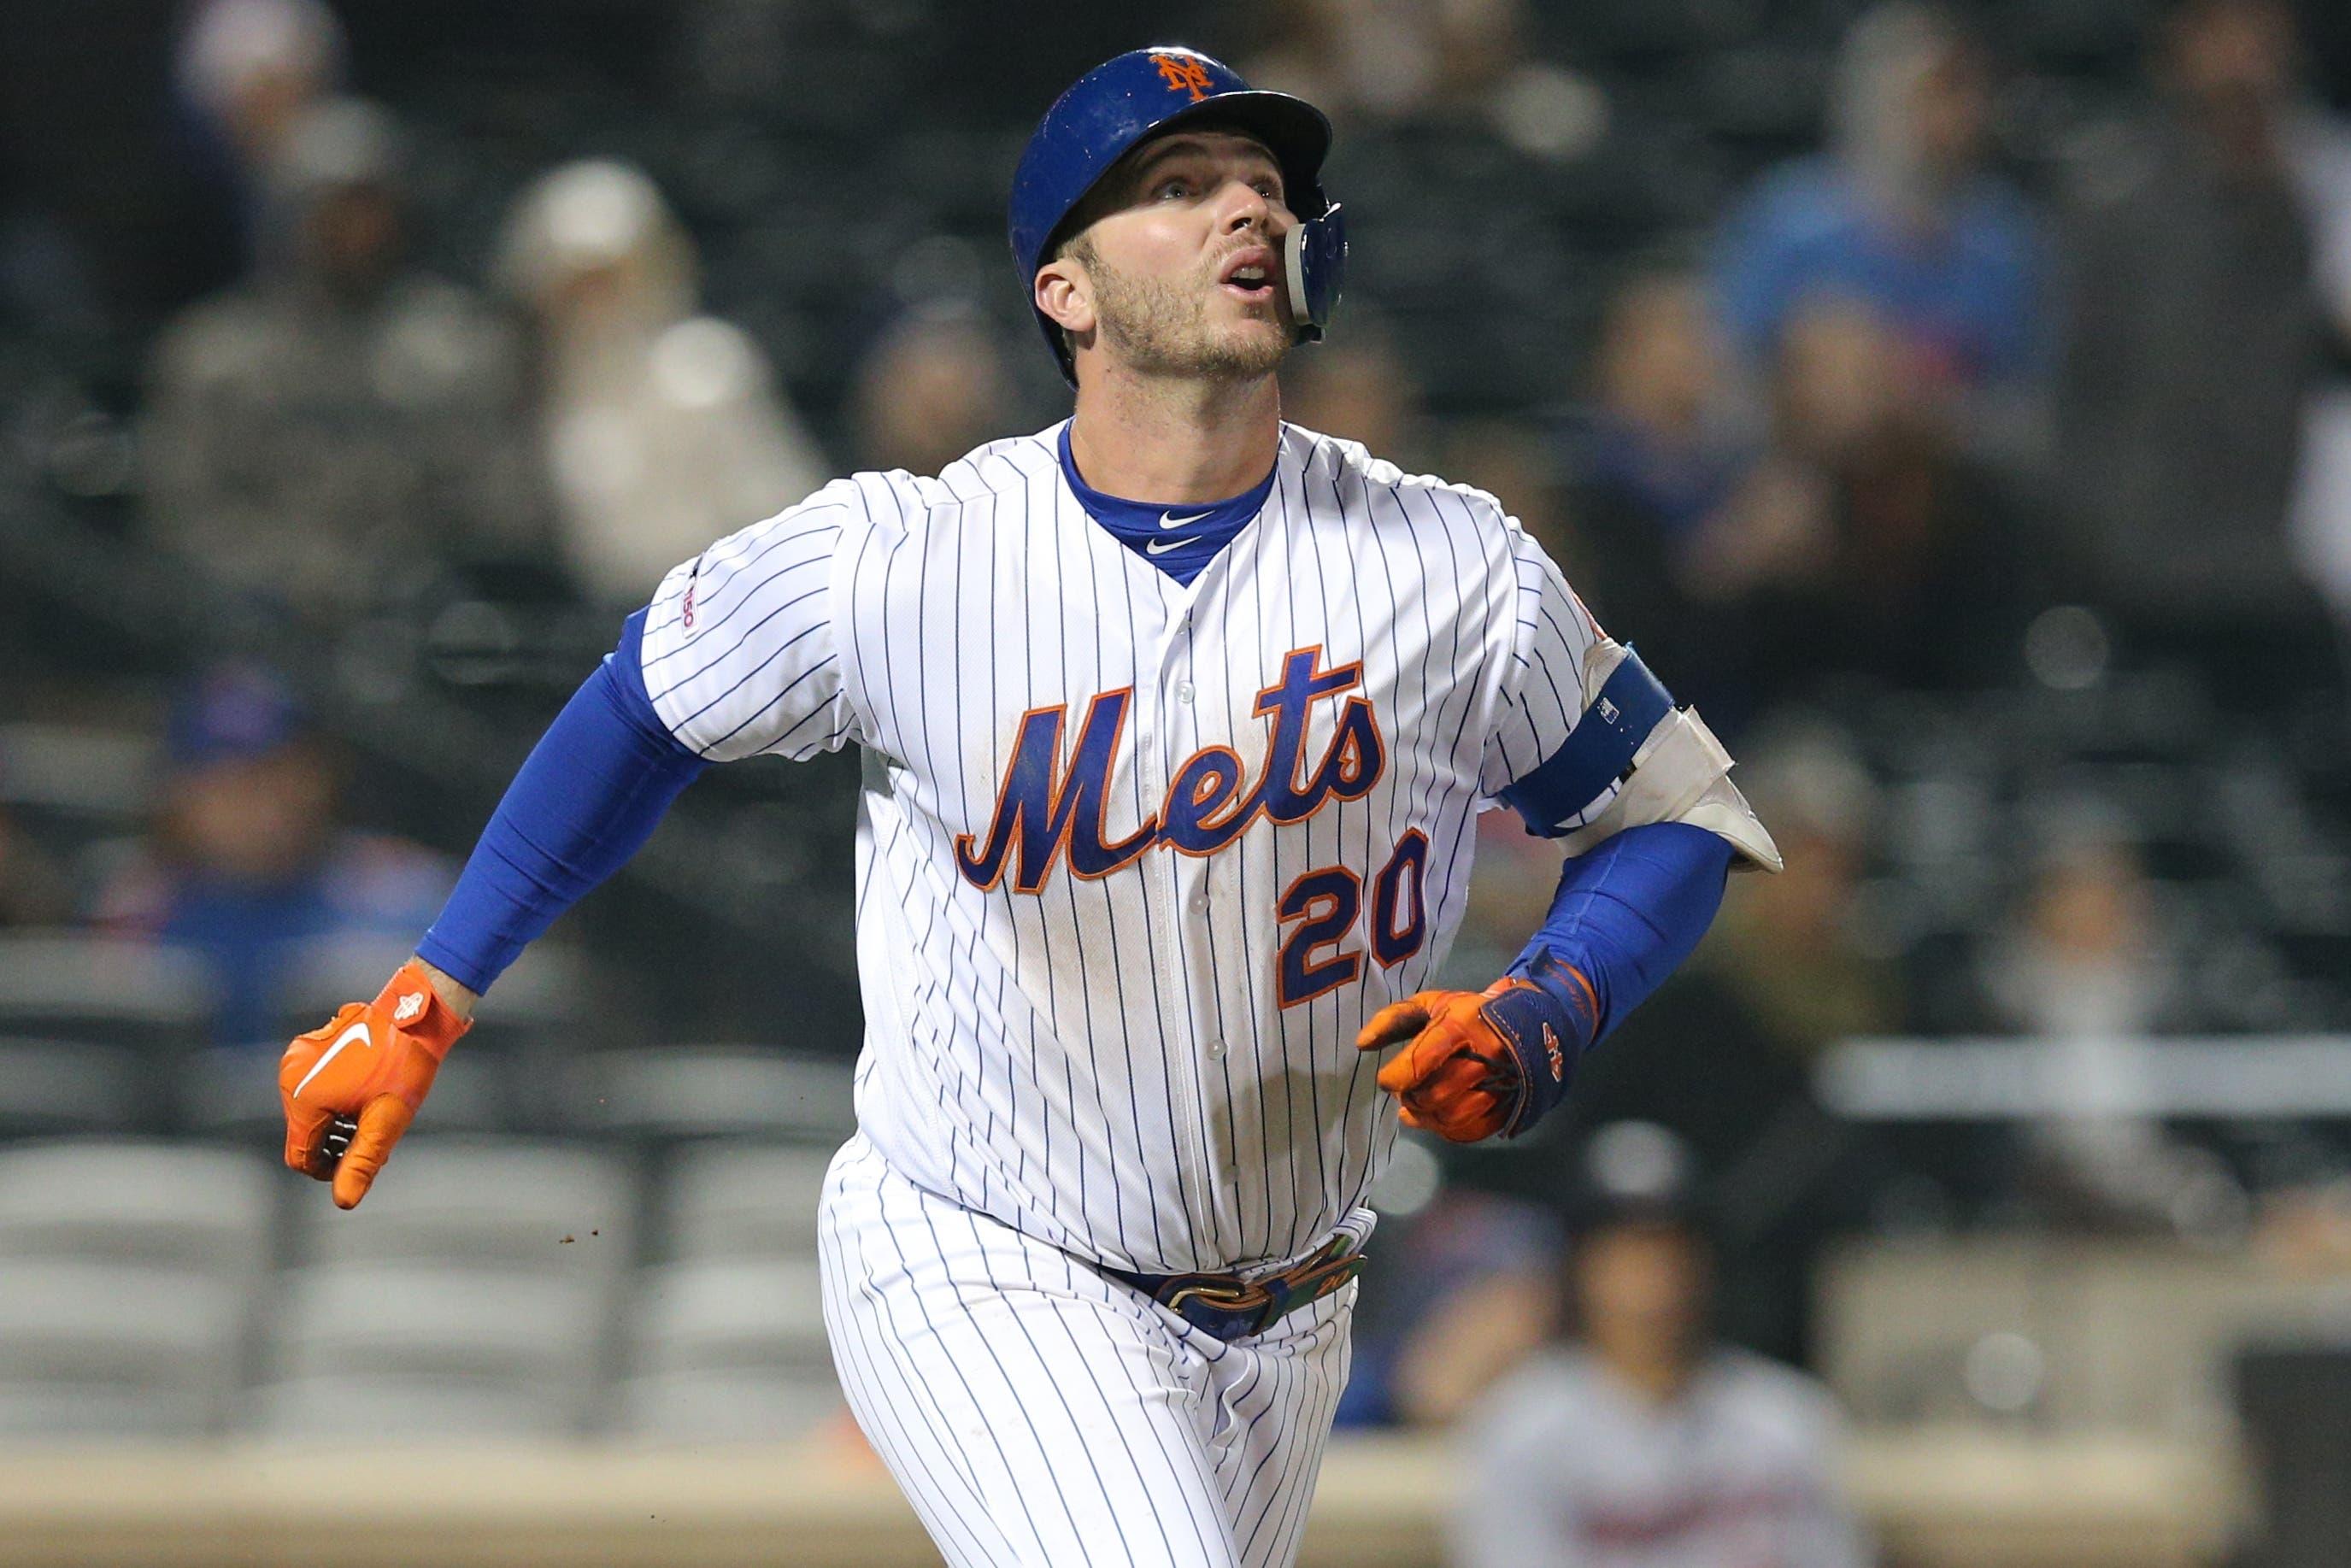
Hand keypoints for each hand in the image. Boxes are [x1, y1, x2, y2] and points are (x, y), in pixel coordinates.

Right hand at [279, 959, 470, 1207]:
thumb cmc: (404, 1067)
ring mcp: (298, 1057)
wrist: (415, 1014)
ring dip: (337, 1124)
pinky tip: (364, 1097)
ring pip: (310, 1111)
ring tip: (373, 1119)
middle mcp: (291, 1077)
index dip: (329, 1170)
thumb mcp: (385, 1122)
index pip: (301, 1157)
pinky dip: (334, 1101)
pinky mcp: (309, 1046)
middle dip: (337, 1145)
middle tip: (375, 1140)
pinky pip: (313, 1087)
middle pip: (305, 1134)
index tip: (360, 1162)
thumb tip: (343, 1202)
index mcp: (303, 1099)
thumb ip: (361, 1163)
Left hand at [1354, 957, 1596, 1142]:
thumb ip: (1395, 1019)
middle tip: (1405, 1091)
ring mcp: (1501, 1084)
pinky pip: (1471, 1131)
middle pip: (1435, 1093)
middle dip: (1411, 1097)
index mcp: (1462, 1025)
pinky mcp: (1509, 1106)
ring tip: (1417, 1105)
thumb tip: (1361, 1044)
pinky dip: (1446, 1130)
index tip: (1387, 1080)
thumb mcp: (1434, 1004)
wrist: (1533, 1023)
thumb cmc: (1472, 1014)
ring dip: (1426, 1117)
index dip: (1397, 1076)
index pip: (1423, 1059)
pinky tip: (1436, 1119)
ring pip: (1452, 1117)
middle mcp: (1485, 1056)